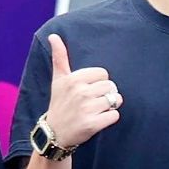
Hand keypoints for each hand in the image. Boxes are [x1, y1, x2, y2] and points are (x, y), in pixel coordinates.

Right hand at [39, 35, 123, 151]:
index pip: (103, 73)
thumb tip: (53, 35)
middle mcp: (79, 92)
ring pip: (116, 100)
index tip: (87, 91)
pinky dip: (109, 119)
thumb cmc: (59, 103)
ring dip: (109, 106)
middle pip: (111, 86)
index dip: (98, 83)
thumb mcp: (58, 80)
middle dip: (105, 95)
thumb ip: (59, 57)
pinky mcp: (92, 124)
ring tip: (95, 111)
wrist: (54, 133)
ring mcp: (86, 109)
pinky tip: (96, 121)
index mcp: (73, 79)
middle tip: (91, 103)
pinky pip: (115, 115)